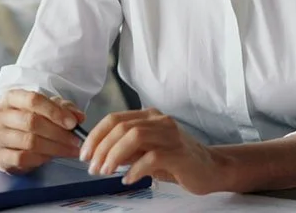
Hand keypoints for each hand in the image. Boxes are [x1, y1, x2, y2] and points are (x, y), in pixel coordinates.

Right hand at [0, 90, 86, 173]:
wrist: (0, 137)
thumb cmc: (24, 120)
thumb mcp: (43, 108)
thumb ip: (63, 109)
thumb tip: (79, 117)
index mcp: (11, 98)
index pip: (33, 100)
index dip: (55, 111)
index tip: (72, 123)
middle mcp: (0, 115)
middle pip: (32, 122)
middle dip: (59, 133)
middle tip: (76, 141)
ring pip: (30, 142)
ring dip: (55, 148)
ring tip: (70, 150)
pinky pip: (23, 158)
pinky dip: (41, 159)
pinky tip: (51, 157)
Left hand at [80, 108, 224, 194]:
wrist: (211, 168)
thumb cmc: (177, 160)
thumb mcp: (147, 152)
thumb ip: (127, 150)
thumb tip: (100, 154)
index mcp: (149, 116)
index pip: (114, 119)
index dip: (95, 136)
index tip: (85, 154)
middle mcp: (159, 120)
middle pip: (121, 126)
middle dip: (101, 148)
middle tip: (92, 167)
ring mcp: (170, 135)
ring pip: (134, 136)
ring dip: (114, 155)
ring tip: (105, 172)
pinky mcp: (179, 152)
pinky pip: (151, 157)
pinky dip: (135, 169)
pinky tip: (128, 179)